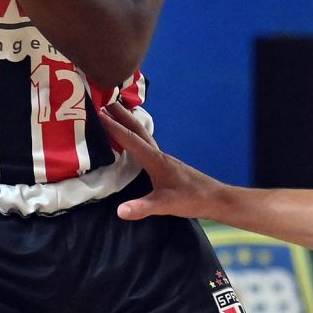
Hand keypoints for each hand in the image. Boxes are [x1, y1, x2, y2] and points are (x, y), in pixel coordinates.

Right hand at [100, 99, 221, 220]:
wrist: (215, 199)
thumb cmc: (192, 199)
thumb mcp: (166, 205)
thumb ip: (143, 207)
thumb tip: (119, 211)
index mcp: (155, 160)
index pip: (131, 139)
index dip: (113, 126)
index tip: (97, 112)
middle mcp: (159, 154)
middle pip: (138, 130)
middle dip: (121, 115)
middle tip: (104, 101)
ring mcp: (164, 159)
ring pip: (143, 136)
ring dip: (129, 124)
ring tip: (115, 116)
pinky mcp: (166, 165)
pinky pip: (146, 145)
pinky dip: (136, 137)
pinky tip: (133, 143)